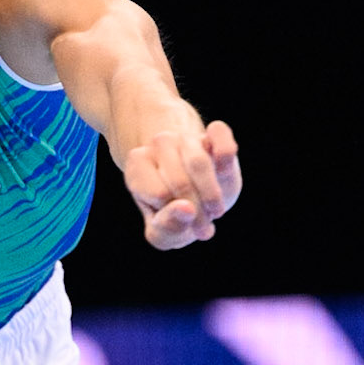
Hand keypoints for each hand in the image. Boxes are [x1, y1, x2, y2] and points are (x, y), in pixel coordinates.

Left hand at [124, 119, 241, 249]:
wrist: (196, 196)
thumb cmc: (172, 215)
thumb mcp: (163, 233)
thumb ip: (169, 226)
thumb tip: (186, 209)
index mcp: (138, 164)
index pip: (160, 193)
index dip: (176, 215)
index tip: (184, 226)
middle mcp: (159, 143)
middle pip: (180, 182)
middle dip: (197, 212)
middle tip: (203, 230)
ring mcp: (187, 135)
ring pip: (199, 163)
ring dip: (212, 195)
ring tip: (215, 213)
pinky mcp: (215, 131)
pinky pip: (220, 135)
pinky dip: (225, 154)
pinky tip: (223, 173)